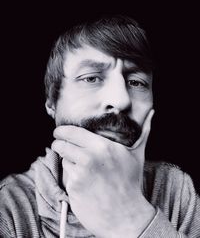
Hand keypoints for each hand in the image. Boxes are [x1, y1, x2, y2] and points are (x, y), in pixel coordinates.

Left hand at [52, 109, 154, 237]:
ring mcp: (80, 173)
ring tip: (82, 168)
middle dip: (59, 144)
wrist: (125, 216)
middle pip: (61, 144)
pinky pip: (66, 176)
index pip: (72, 132)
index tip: (59, 132)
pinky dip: (71, 176)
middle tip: (61, 145)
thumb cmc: (130, 183)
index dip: (62, 131)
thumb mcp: (136, 155)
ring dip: (68, 161)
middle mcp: (89, 157)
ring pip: (63, 159)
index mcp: (103, 146)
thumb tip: (151, 112)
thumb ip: (142, 132)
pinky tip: (84, 182)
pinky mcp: (73, 187)